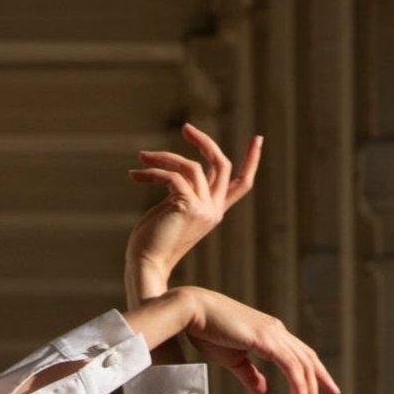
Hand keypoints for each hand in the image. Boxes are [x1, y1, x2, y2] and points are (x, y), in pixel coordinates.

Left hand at [124, 126, 262, 298]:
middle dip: (205, 142)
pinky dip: (152, 172)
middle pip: (222, 164)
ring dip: (165, 157)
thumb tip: (174, 169)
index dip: (251, 160)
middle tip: (186, 128)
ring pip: (192, 166)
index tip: (258, 138)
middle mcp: (214, 210)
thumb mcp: (172, 210)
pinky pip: (172, 176)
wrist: (145, 265)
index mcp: (214, 212)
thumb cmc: (152, 241)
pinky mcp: (188, 207)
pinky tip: (134, 175)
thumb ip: (182, 191)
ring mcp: (204, 209)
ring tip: (142, 157)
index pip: (241, 184)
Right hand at [183, 288, 339, 393]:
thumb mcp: (232, 359)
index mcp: (271, 333)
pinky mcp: (267, 340)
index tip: (325, 390)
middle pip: (308, 360)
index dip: (315, 373)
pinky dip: (300, 390)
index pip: (300, 354)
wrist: (193, 312)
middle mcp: (277, 331)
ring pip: (302, 368)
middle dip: (318, 386)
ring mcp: (274, 334)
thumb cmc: (207, 332)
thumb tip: (265, 390)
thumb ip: (250, 374)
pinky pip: (292, 369)